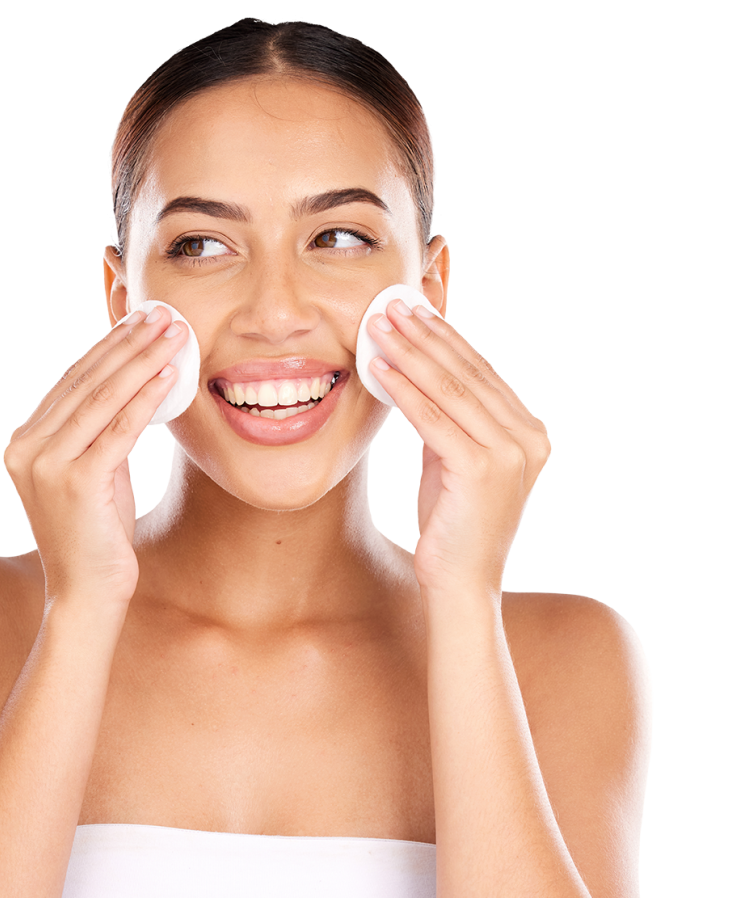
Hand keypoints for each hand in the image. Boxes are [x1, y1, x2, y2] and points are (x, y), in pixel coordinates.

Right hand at [4, 307, 187, 602]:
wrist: (85, 593)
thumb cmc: (96, 536)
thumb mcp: (93, 473)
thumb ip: (100, 434)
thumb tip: (136, 388)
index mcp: (24, 443)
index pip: (72, 382)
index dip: (108, 348)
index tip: (140, 323)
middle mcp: (26, 447)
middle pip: (86, 382)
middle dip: (128, 343)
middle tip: (161, 314)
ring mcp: (46, 464)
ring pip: (102, 398)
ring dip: (141, 360)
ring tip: (172, 334)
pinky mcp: (75, 481)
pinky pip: (118, 429)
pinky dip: (145, 398)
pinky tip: (168, 374)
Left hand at [367, 300, 549, 592]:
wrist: (461, 584)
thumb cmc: (453, 526)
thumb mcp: (452, 463)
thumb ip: (447, 423)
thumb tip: (418, 381)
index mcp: (527, 433)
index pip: (481, 373)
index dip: (444, 339)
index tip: (413, 313)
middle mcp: (527, 438)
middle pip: (466, 373)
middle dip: (423, 335)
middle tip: (391, 305)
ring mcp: (510, 453)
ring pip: (449, 389)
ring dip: (408, 353)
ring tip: (378, 326)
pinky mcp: (482, 469)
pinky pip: (432, 418)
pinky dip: (402, 390)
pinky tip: (378, 369)